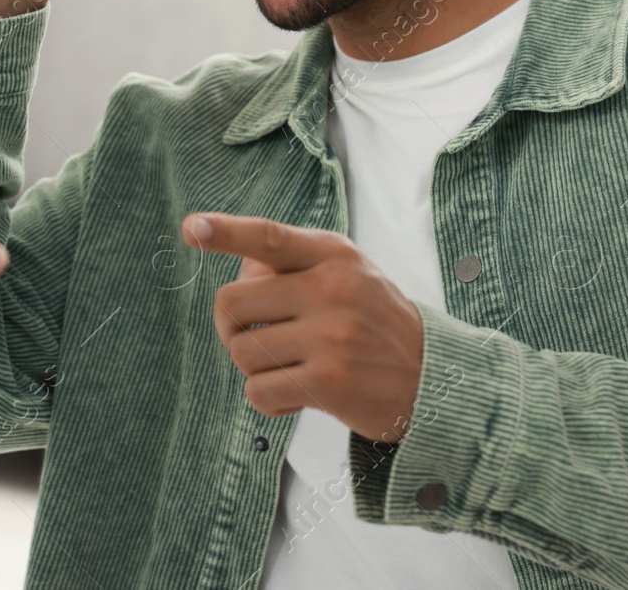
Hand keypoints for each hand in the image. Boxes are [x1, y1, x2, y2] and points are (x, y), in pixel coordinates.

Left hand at [182, 213, 424, 442]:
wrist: (434, 378)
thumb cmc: (372, 321)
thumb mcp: (346, 274)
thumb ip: (292, 264)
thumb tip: (238, 270)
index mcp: (332, 254)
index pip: (269, 237)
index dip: (225, 231)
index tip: (192, 228)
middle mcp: (331, 288)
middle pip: (230, 303)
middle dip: (230, 325)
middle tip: (254, 336)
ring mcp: (331, 336)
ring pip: (240, 351)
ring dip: (254, 366)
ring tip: (292, 366)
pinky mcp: (329, 382)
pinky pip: (257, 391)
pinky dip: (269, 398)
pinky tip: (298, 394)